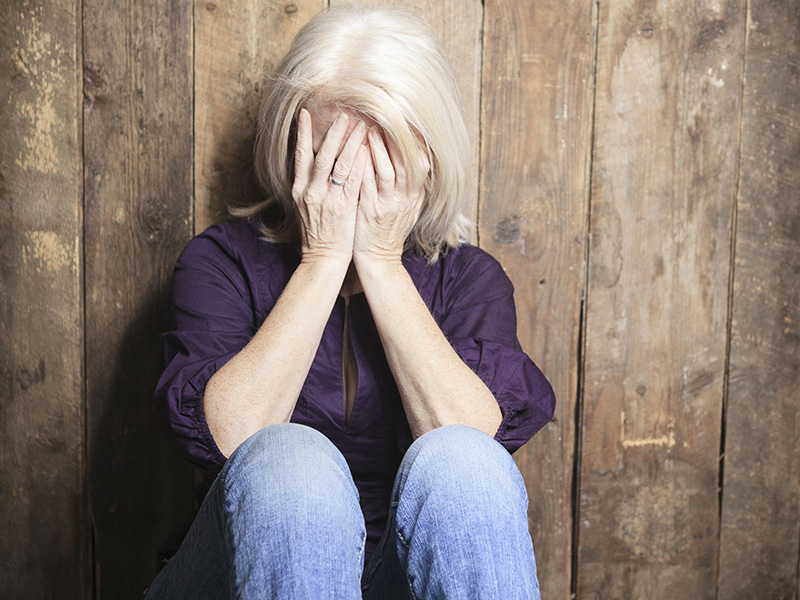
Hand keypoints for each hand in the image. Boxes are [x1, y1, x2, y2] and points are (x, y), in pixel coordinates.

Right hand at [292, 108, 368, 264]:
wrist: (322, 258)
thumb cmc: (318, 231)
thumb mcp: (306, 204)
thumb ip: (310, 182)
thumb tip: (315, 159)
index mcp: (300, 189)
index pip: (300, 155)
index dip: (302, 133)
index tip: (305, 112)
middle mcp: (311, 191)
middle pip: (321, 155)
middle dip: (333, 133)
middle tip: (343, 113)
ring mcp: (327, 200)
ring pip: (338, 165)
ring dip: (350, 143)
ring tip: (360, 125)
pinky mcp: (343, 208)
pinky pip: (352, 182)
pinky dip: (359, 164)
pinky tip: (367, 150)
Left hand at [353, 127, 429, 264]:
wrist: (379, 258)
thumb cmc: (390, 229)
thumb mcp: (409, 207)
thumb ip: (412, 185)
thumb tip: (418, 158)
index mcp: (415, 195)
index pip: (421, 163)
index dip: (415, 142)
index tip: (407, 123)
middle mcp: (404, 198)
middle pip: (405, 162)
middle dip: (396, 139)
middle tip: (386, 117)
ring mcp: (387, 204)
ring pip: (387, 171)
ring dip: (378, 148)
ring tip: (369, 128)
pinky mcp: (369, 211)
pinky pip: (366, 184)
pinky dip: (362, 166)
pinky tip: (355, 151)